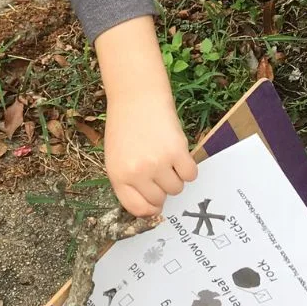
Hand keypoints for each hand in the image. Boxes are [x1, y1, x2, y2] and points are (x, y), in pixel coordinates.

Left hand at [103, 90, 197, 216]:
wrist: (136, 97)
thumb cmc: (125, 127)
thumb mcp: (116, 157)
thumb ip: (129, 182)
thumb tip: (151, 207)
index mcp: (118, 175)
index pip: (137, 208)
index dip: (149, 208)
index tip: (155, 202)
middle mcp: (136, 172)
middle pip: (159, 199)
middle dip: (161, 188)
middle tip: (158, 168)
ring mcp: (157, 163)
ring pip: (176, 188)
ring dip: (175, 176)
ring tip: (165, 156)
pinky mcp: (177, 152)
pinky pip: (190, 175)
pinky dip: (187, 168)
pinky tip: (178, 153)